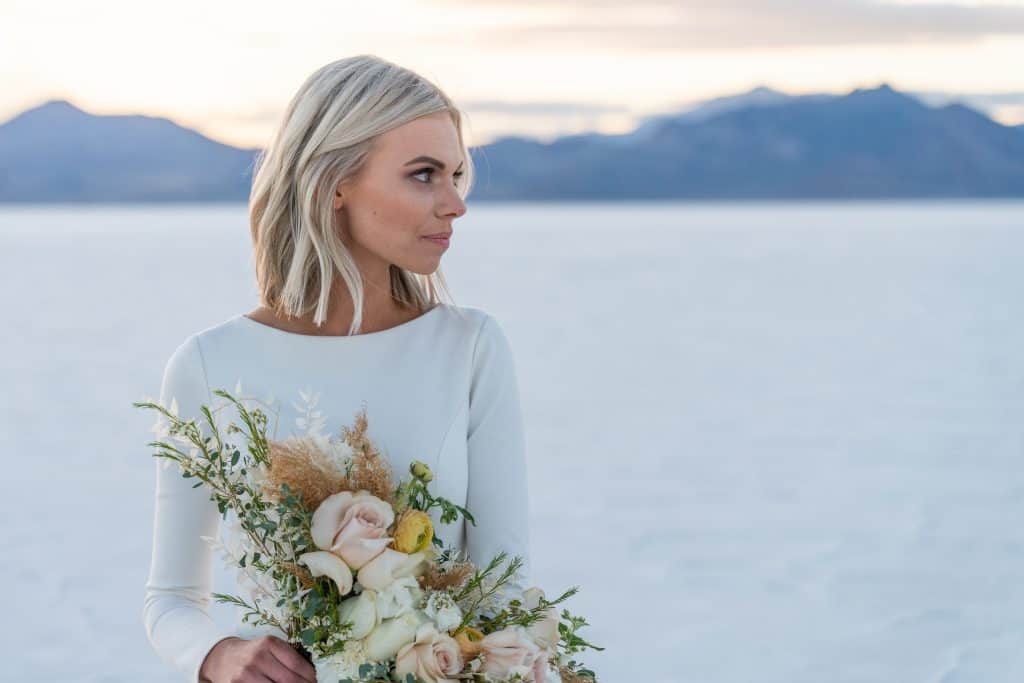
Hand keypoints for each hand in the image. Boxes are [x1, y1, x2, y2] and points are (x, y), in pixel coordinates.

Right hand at [199, 635, 316, 682]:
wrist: (222, 658)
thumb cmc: (253, 654)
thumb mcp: (270, 648)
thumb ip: (288, 658)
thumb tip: (311, 676)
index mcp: (269, 643)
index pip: (296, 663)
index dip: (309, 676)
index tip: (314, 681)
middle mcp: (257, 657)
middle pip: (288, 680)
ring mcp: (245, 674)